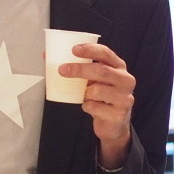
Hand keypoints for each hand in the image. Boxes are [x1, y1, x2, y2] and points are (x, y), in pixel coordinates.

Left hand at [61, 42, 135, 167]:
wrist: (114, 123)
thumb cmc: (102, 97)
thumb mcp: (93, 79)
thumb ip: (78, 68)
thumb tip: (47, 56)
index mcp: (118, 67)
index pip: (106, 53)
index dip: (90, 50)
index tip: (74, 50)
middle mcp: (125, 80)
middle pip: (102, 71)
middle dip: (80, 69)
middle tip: (62, 70)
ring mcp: (124, 97)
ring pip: (97, 90)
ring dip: (84, 93)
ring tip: (83, 95)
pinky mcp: (119, 114)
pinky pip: (95, 108)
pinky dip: (87, 107)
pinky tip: (89, 107)